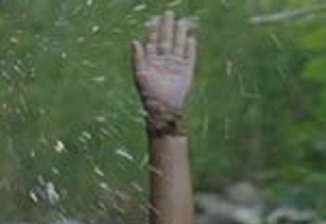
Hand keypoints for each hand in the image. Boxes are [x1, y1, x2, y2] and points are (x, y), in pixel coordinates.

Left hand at [131, 11, 195, 135]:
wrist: (164, 108)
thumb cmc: (149, 93)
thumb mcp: (140, 74)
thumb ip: (137, 57)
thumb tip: (134, 41)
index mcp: (151, 60)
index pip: (152, 42)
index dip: (153, 31)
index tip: (154, 19)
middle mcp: (163, 61)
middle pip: (166, 40)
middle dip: (167, 27)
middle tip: (169, 13)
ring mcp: (175, 65)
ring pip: (178, 45)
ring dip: (180, 34)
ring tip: (183, 22)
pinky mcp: (186, 71)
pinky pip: (189, 57)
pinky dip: (190, 48)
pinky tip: (191, 39)